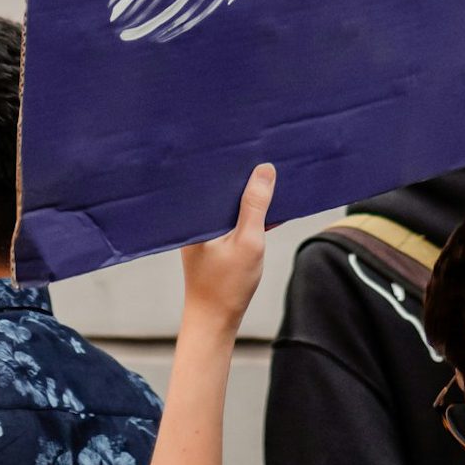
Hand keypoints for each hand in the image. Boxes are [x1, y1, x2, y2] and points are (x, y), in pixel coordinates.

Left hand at [180, 163, 274, 336]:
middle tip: (266, 152)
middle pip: (220, 187)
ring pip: (228, 203)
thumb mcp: (249, 241)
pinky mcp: (212, 241)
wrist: (213, 323)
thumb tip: (265, 169)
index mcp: (194, 215)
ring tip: (271, 173)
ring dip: (247, 194)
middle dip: (243, 173)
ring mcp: (203, 230)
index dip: (232, 159)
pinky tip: (269, 206)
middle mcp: (194, 219)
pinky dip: (247, 213)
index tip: (251, 140)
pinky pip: (231, 218)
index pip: (212, 176)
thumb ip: (256, 205)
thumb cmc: (227, 286)